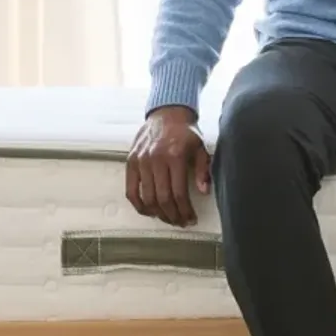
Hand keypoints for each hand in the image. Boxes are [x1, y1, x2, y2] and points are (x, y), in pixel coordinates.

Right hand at [126, 105, 211, 225]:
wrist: (166, 114)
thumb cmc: (186, 132)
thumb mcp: (200, 148)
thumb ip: (202, 170)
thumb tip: (204, 191)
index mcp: (174, 156)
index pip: (179, 192)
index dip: (185, 210)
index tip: (191, 218)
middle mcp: (155, 159)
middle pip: (162, 198)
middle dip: (173, 215)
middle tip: (181, 222)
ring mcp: (141, 161)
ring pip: (147, 197)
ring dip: (158, 213)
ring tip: (168, 218)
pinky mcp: (130, 162)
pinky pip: (131, 190)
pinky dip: (139, 204)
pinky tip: (149, 211)